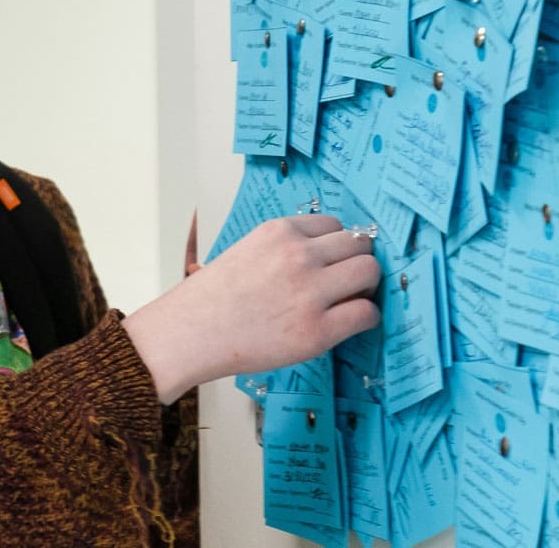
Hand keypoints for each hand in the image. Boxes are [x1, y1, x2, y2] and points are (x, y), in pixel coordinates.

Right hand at [124, 214, 380, 403]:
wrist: (189, 334)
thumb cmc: (212, 299)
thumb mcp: (248, 250)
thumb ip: (285, 247)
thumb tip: (326, 254)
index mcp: (280, 232)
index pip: (335, 225)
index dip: (338, 245)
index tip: (334, 261)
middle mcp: (299, 256)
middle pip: (360, 245)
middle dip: (359, 261)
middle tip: (349, 281)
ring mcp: (310, 293)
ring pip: (369, 272)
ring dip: (367, 286)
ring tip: (352, 300)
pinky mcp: (317, 331)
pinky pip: (366, 314)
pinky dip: (366, 318)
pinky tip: (352, 323)